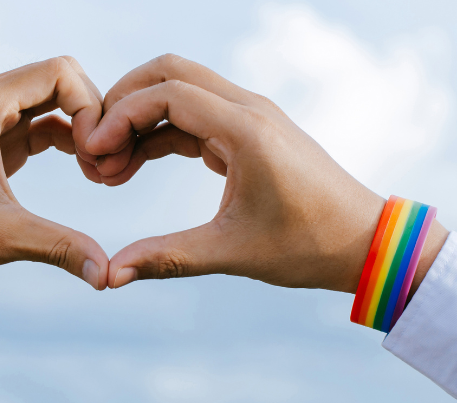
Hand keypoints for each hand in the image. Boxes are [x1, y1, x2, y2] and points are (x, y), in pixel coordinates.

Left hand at [0, 56, 109, 288]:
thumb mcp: (0, 238)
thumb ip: (59, 247)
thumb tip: (107, 276)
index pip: (61, 73)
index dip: (91, 107)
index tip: (96, 153)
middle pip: (63, 80)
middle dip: (92, 116)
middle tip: (104, 162)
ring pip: (54, 99)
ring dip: (81, 128)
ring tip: (98, 170)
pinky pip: (40, 120)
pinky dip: (66, 138)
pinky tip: (83, 170)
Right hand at [84, 54, 446, 293]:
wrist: (364, 241)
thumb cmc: (309, 245)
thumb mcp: (233, 252)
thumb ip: (167, 258)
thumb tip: (109, 276)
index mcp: (246, 129)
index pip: (166, 94)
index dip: (120, 118)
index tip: (93, 156)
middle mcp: (249, 109)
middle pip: (170, 72)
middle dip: (124, 102)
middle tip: (93, 149)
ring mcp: (252, 116)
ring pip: (181, 90)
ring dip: (141, 119)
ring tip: (109, 168)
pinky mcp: (252, 132)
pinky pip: (196, 115)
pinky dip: (162, 132)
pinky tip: (135, 166)